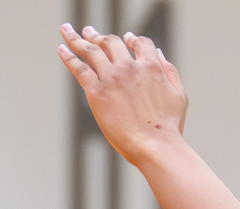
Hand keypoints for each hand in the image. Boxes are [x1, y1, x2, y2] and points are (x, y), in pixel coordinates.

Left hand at [58, 23, 186, 163]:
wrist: (155, 147)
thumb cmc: (169, 128)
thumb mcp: (178, 95)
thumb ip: (169, 70)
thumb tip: (159, 52)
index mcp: (151, 66)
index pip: (139, 43)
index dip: (132, 39)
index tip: (126, 38)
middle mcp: (129, 67)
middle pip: (111, 43)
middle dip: (99, 35)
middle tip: (88, 31)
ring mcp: (112, 78)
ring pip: (91, 50)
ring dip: (78, 39)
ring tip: (68, 31)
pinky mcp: (97, 93)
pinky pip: (79, 68)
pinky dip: (69, 56)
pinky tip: (61, 49)